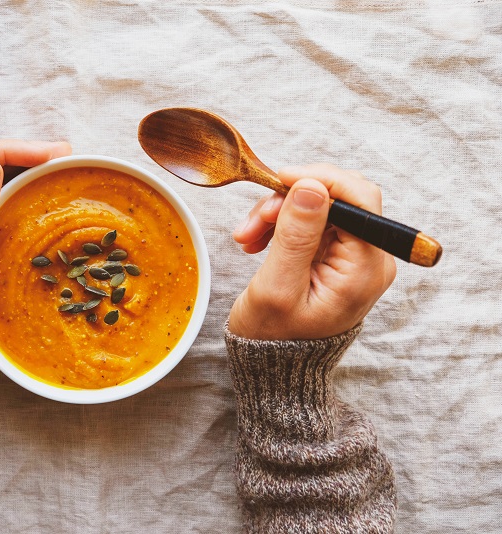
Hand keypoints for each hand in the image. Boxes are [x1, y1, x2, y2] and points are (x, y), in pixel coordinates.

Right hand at [228, 164, 396, 339]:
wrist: (275, 368)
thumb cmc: (274, 338)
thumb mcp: (278, 287)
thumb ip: (296, 235)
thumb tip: (311, 186)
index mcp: (364, 269)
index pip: (360, 198)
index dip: (320, 179)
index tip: (280, 179)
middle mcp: (370, 259)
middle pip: (339, 198)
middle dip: (292, 199)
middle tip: (254, 219)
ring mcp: (354, 257)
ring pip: (321, 206)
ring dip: (280, 212)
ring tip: (248, 236)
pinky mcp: (336, 257)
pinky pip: (312, 222)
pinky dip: (282, 224)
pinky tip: (258, 240)